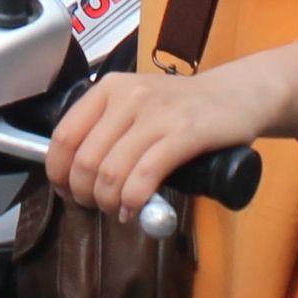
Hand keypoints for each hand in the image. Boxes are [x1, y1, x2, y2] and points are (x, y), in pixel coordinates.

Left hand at [45, 63, 278, 217]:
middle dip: (84, 194)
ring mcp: (158, 114)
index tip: (67, 191)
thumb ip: (105, 130)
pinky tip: (135, 209)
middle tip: (95, 206)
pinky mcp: (186, 133)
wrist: (238, 94)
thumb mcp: (135, 104)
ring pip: (112, 171)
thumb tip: (74, 175)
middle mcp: (129, 96)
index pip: (64, 135)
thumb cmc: (183, 107)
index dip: (58, 172)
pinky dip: (134, 201)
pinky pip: (145, 176)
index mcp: (109, 88)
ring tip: (118, 209)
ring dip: (108, 202)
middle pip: (86, 160)